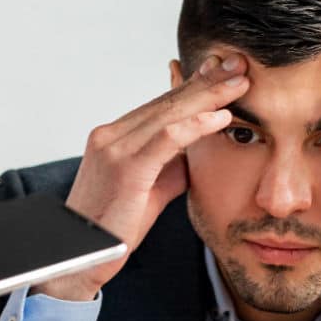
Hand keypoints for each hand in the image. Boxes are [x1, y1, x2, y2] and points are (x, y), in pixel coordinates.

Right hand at [35, 54, 249, 300]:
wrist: (81, 257)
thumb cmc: (115, 228)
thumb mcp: (150, 189)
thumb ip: (170, 164)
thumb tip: (196, 148)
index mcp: (115, 137)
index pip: (161, 104)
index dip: (194, 85)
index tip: (223, 72)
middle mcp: (111, 135)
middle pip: (167, 101)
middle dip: (207, 80)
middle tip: (239, 64)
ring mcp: (115, 149)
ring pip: (169, 112)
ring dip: (209, 95)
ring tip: (239, 83)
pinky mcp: (125, 168)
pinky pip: (167, 138)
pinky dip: (197, 125)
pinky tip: (221, 117)